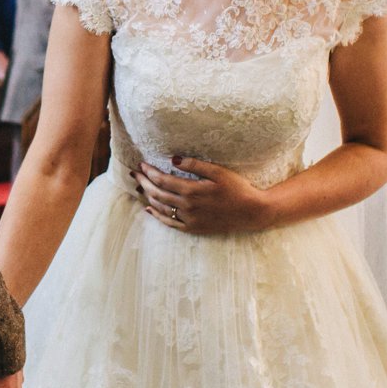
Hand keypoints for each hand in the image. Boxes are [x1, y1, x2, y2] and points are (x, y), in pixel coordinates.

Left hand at [134, 156, 271, 234]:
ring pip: (161, 208)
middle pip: (158, 194)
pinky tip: (150, 209)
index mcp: (192, 191)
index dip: (149, 172)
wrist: (252, 212)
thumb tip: (173, 159)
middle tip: (134, 174)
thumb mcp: (218, 172)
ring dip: (148, 197)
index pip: (162, 180)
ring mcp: (189, 219)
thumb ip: (195, 165)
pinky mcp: (194, 228)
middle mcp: (187, 207)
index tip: (141, 165)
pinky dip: (158, 216)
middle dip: (144, 183)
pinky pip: (170, 223)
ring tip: (139, 188)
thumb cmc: (237, 188)